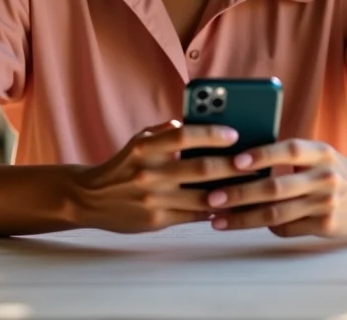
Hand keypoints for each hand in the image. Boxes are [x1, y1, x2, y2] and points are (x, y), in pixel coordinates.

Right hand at [66, 120, 247, 233]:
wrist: (90, 198)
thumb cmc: (124, 164)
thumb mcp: (139, 140)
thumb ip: (166, 132)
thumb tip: (198, 124)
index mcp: (145, 147)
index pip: (184, 136)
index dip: (211, 134)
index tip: (234, 133)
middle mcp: (149, 172)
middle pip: (199, 169)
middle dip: (231, 166)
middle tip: (255, 162)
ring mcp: (153, 199)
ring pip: (201, 197)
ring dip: (230, 192)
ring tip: (252, 186)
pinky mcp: (157, 221)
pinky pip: (193, 216)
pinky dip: (214, 211)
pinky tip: (232, 206)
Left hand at [205, 139, 346, 237]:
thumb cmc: (332, 170)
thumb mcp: (318, 154)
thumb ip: (288, 154)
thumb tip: (240, 157)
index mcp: (320, 152)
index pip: (289, 151)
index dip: (262, 155)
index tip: (235, 161)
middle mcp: (325, 177)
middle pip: (275, 187)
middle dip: (239, 193)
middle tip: (212, 197)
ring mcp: (326, 204)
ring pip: (276, 214)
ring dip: (243, 218)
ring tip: (217, 219)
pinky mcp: (326, 227)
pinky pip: (287, 228)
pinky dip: (264, 227)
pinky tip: (243, 224)